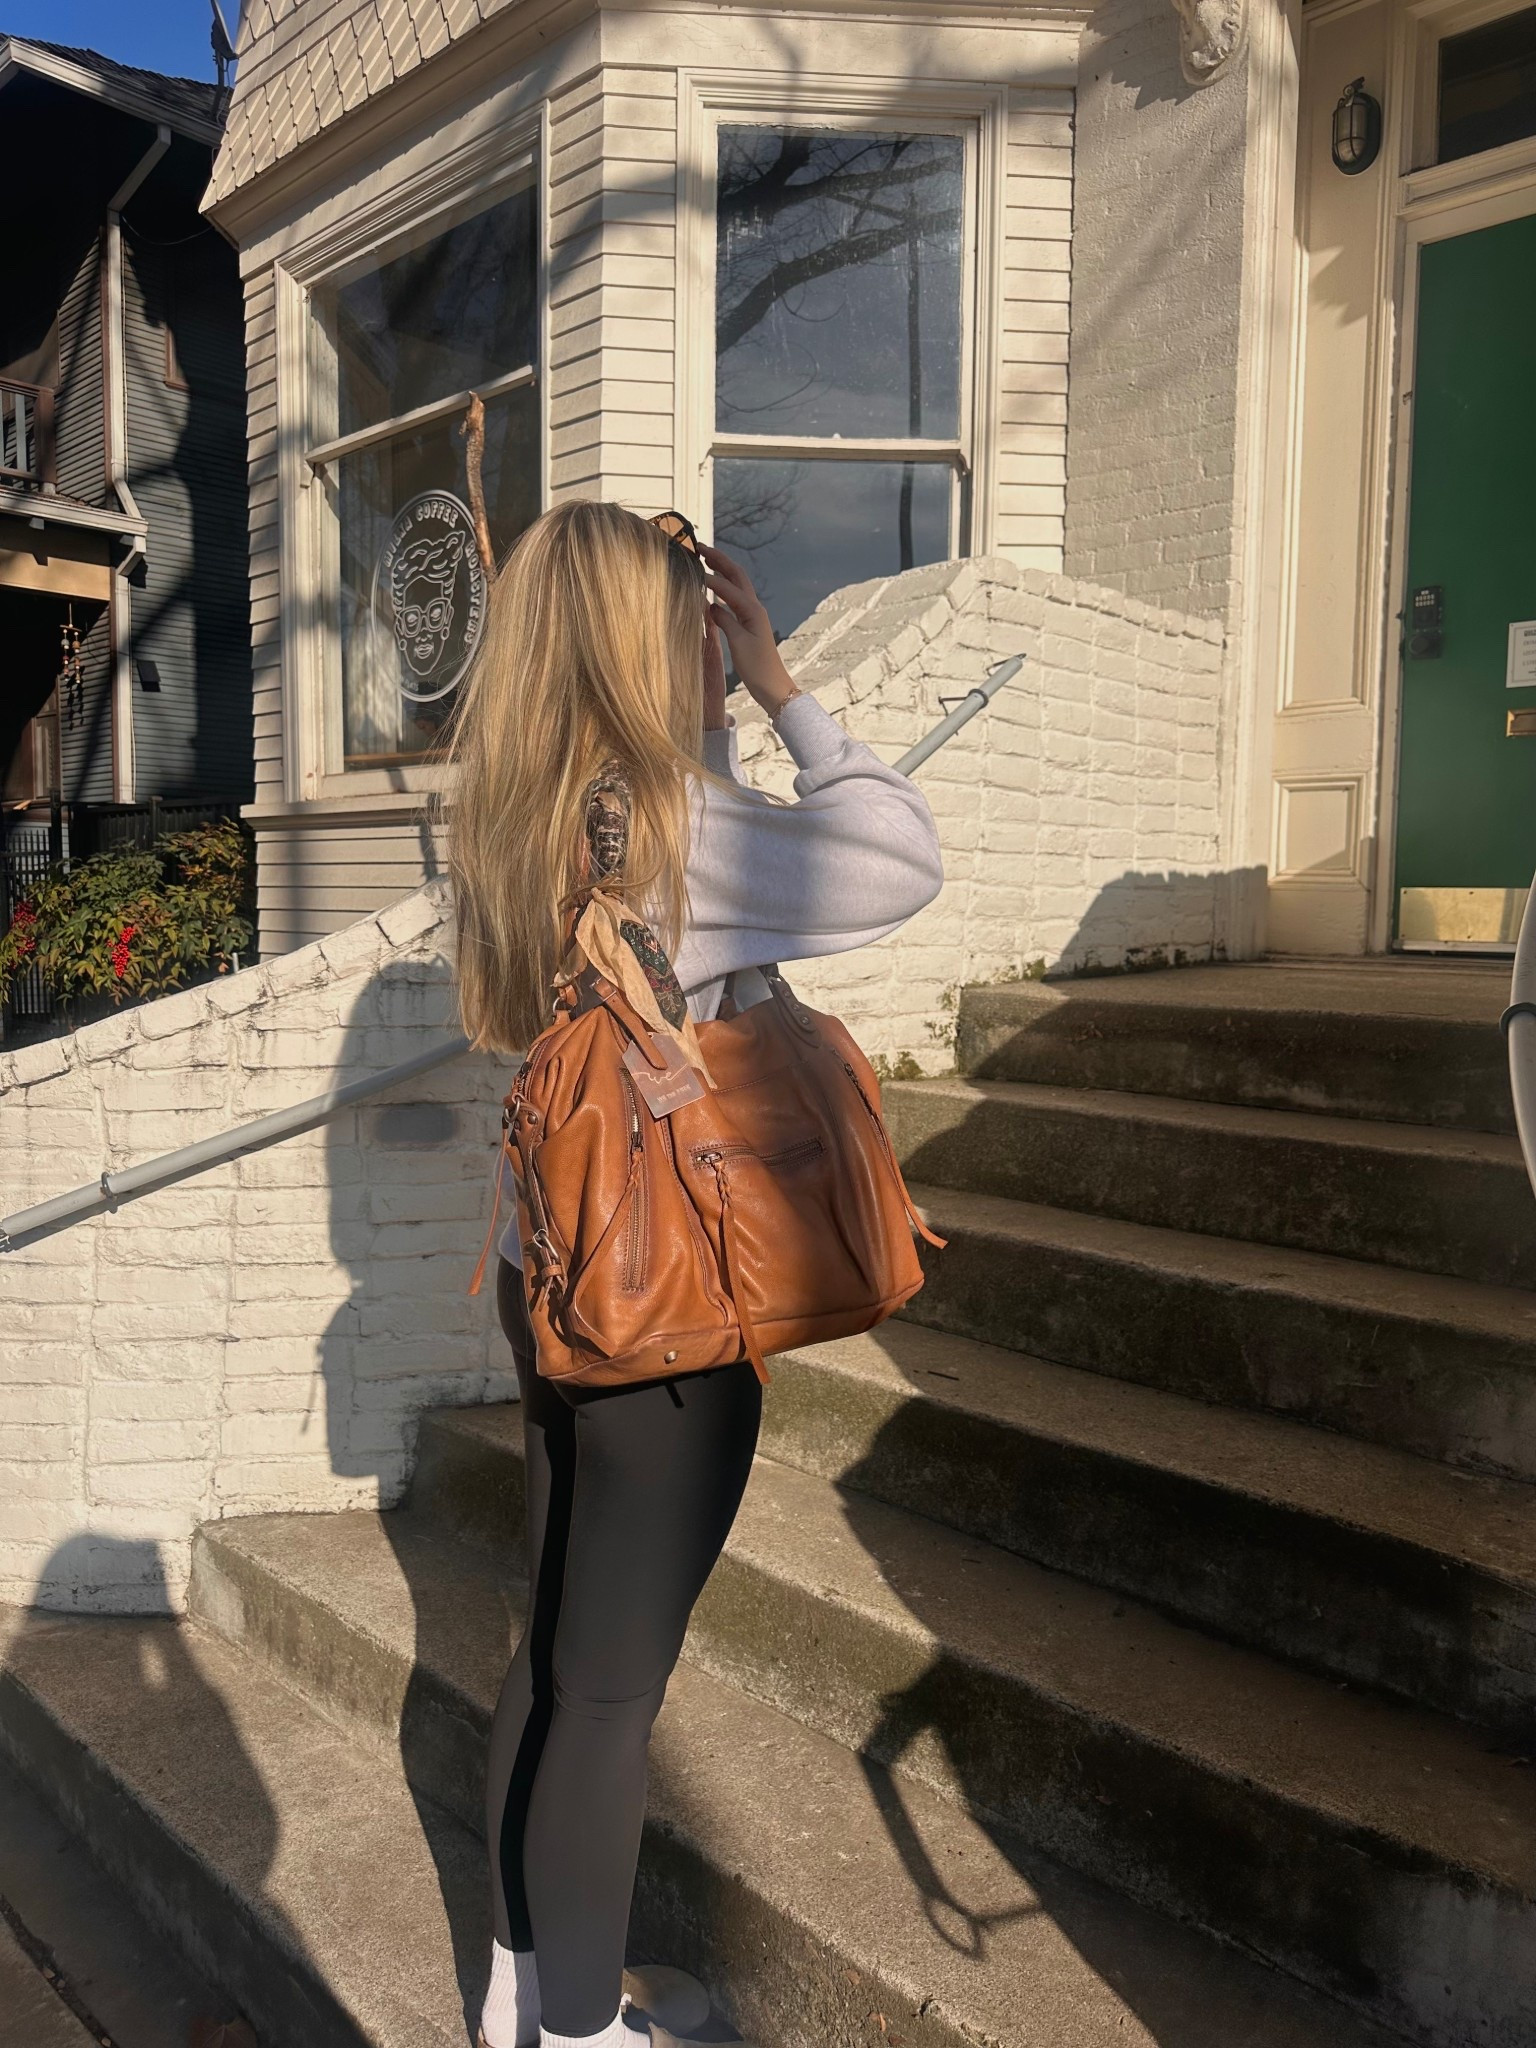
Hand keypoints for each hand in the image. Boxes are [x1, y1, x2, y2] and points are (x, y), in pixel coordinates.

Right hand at [699, 544, 797, 717]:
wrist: (772, 686)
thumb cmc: (757, 668)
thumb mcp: (738, 643)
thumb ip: (724, 620)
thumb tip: (711, 605)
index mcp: (752, 610)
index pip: (728, 586)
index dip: (710, 576)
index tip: (692, 566)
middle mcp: (754, 608)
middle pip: (736, 576)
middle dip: (719, 560)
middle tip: (700, 548)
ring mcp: (752, 615)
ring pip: (736, 585)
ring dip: (722, 570)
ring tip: (705, 560)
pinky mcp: (748, 624)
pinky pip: (734, 599)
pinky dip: (722, 589)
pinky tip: (712, 589)